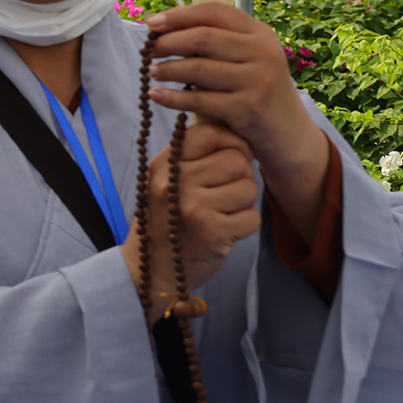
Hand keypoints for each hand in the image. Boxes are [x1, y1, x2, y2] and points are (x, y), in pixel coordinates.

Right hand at [121, 121, 260, 316]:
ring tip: (220, 214)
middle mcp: (177, 183)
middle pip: (237, 160)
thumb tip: (234, 135)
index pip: (209, 133)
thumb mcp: (163, 182)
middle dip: (239, 177)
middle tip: (223, 194)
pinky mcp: (213, 233)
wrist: (150, 269)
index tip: (231, 155)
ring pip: (248, 189)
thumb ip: (190, 158)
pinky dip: (244, 226)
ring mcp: (194, 208)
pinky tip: (224, 232)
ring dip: (242, 204)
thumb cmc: (164, 222)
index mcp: (164, 166)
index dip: (230, 142)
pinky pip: (252, 217)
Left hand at [145, 2, 332, 236]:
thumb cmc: (255, 89)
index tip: (152, 23)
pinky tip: (155, 95)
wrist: (287, 132)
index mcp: (260, 33)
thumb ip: (219, 41)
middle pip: (202, 37)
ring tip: (152, 71)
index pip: (214, 12)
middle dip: (168, 42)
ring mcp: (257, 80)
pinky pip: (198, 99)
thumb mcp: (248, 58)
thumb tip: (164, 26)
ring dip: (167, 69)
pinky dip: (171, 97)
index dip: (179, 15)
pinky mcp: (247, 108)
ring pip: (197, 68)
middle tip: (148, 50)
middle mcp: (263, 52)